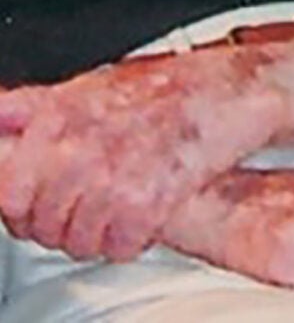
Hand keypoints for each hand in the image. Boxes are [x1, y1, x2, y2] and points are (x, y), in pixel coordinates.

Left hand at [0, 51, 284, 260]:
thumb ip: (33, 104)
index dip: (22, 211)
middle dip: (61, 230)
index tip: (38, 212)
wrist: (234, 91)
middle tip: (84, 218)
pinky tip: (140, 224)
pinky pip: (120, 246)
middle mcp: (82, 147)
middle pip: (43, 224)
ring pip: (78, 241)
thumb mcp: (91, 85)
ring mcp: (115, 175)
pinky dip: (130, 244)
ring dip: (96, 241)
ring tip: (114, 222)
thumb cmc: (169, 88)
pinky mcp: (153, 199)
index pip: (9, 191)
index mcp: (60, 118)